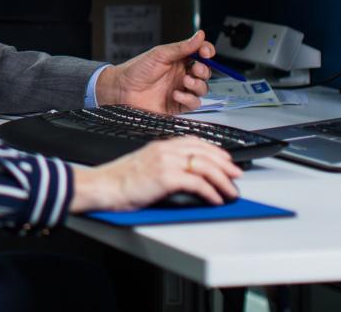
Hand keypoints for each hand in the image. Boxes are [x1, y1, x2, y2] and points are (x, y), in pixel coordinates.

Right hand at [68, 136, 241, 211]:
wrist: (103, 186)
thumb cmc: (119, 180)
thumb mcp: (145, 165)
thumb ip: (164, 164)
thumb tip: (184, 174)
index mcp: (161, 145)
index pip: (195, 142)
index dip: (215, 151)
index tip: (226, 160)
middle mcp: (165, 150)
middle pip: (204, 152)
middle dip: (225, 164)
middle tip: (236, 175)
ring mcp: (165, 162)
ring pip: (204, 165)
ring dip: (222, 179)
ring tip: (230, 191)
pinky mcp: (165, 177)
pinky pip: (196, 182)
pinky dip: (210, 191)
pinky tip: (215, 198)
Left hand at [95, 29, 212, 113]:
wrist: (122, 90)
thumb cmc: (136, 70)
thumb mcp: (160, 54)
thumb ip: (182, 47)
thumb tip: (200, 36)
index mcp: (178, 59)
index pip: (201, 54)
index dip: (207, 52)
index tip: (206, 52)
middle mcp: (181, 74)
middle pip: (205, 72)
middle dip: (204, 70)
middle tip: (195, 69)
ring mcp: (181, 90)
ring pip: (202, 88)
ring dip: (198, 85)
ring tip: (185, 82)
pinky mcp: (177, 105)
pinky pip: (193, 103)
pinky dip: (188, 98)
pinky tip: (176, 94)